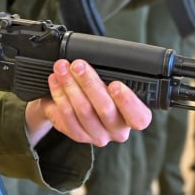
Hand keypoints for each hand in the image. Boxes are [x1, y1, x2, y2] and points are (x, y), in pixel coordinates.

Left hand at [25, 59, 151, 146]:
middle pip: (105, 109)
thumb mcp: (113, 80)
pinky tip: (55, 81)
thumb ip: (112, 76)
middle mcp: (118, 130)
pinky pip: (67, 116)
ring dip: (70, 86)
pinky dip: (60, 95)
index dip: (128, 102)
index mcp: (134, 117)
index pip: (139, 117)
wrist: (81, 102)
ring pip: (83, 111)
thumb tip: (99, 58)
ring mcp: (98, 135)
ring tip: (62, 68)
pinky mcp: (79, 136)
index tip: (115, 84)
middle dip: (89, 83)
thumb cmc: (103, 89)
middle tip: (78, 65)